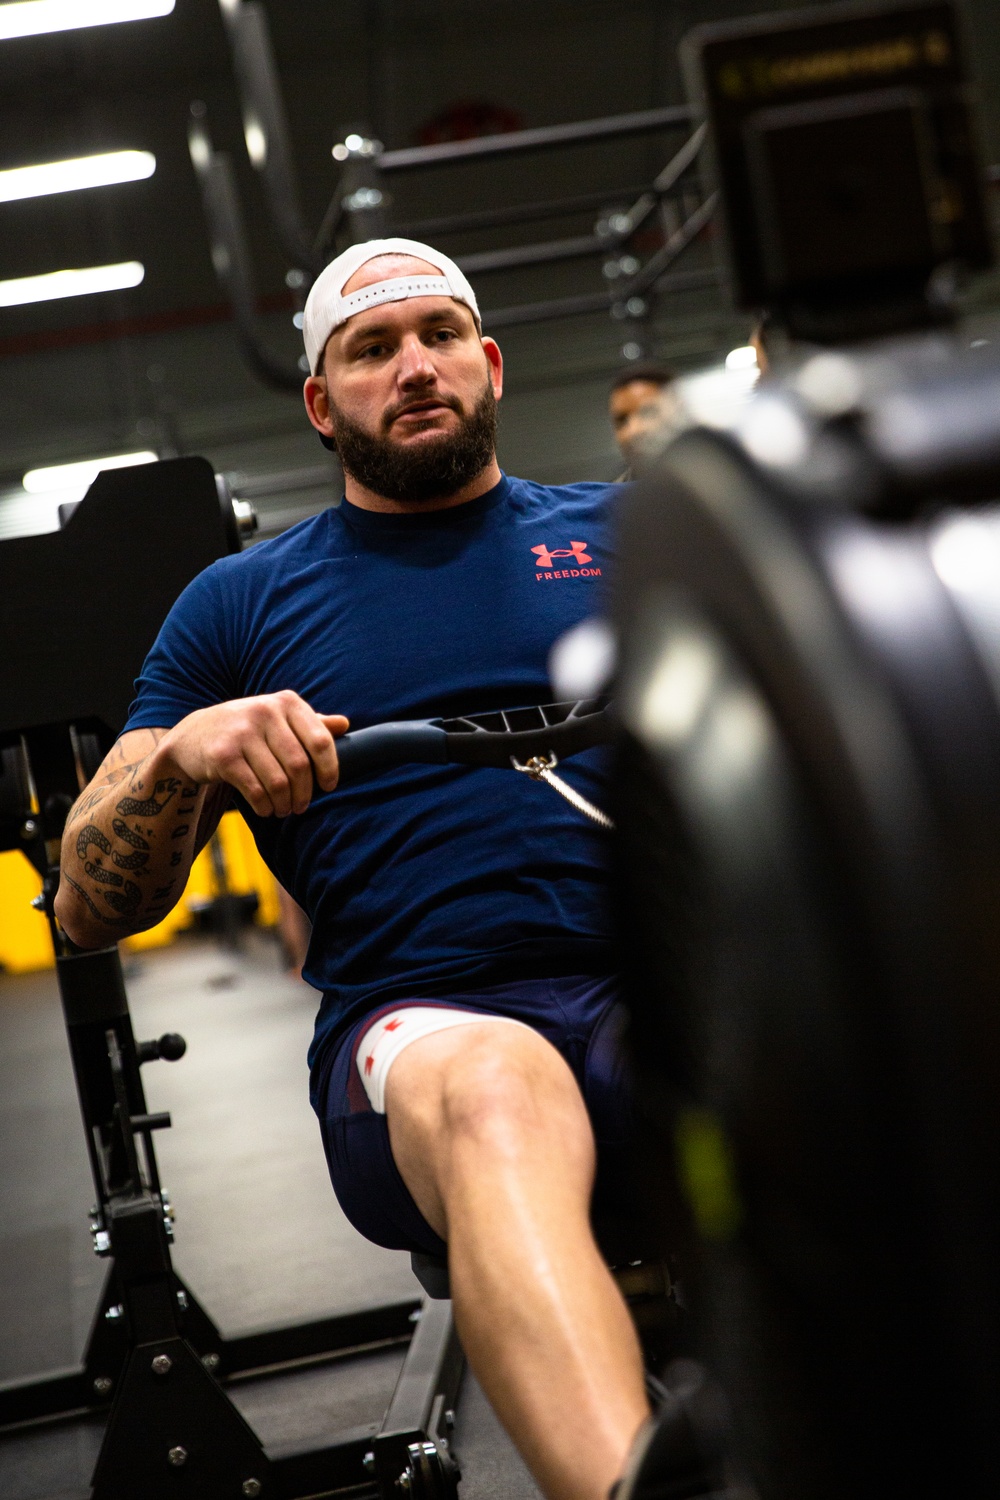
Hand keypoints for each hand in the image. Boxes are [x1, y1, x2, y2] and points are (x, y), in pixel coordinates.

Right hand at [161, 692, 348, 816]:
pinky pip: (255, 791)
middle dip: (304, 793)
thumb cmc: (246, 729)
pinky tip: (265, 808)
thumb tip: (344, 725)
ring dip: (284, 804)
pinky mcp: (223, 756)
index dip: (330, 768)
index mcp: (285, 702)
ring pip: (278, 782)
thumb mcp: (277, 718)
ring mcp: (241, 733)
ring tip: (283, 809)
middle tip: (301, 805)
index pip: (320, 740)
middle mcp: (264, 712)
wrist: (193, 736)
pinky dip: (264, 806)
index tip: (329, 785)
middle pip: (300, 766)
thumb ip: (310, 722)